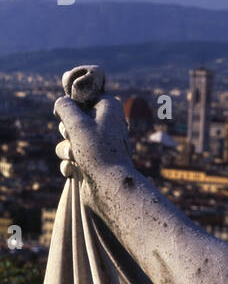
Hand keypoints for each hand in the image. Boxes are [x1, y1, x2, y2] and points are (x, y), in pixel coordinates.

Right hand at [53, 67, 131, 185]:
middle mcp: (105, 123)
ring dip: (66, 149)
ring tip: (77, 157)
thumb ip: (65, 107)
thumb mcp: (77, 124)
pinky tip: (77, 172)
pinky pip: (70, 158)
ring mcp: (98, 143)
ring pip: (68, 139)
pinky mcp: (92, 161)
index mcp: (108, 107)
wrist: (111, 189)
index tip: (67, 112)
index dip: (72, 103)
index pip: (83, 95)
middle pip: (72, 118)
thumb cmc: (97, 152)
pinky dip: (70, 165)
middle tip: (75, 138)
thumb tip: (61, 102)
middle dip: (67, 130)